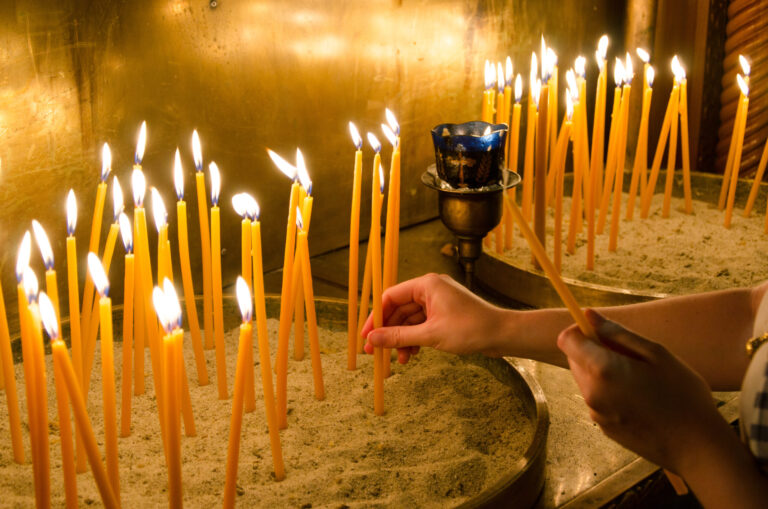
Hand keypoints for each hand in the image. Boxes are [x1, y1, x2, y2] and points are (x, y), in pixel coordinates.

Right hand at [361, 273, 504, 363]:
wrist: (502, 334)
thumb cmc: (471, 329)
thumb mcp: (430, 335)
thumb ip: (399, 337)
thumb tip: (372, 340)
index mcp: (426, 285)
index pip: (390, 297)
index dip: (375, 318)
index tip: (366, 337)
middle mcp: (430, 289)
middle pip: (398, 309)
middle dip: (388, 332)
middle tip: (375, 353)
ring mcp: (438, 302)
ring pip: (409, 320)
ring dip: (402, 339)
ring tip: (400, 360)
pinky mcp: (444, 314)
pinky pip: (421, 325)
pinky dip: (415, 339)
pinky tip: (413, 354)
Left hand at [557, 309, 732, 475]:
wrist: (697, 447)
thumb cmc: (683, 395)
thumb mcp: (656, 353)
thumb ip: (617, 332)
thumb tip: (589, 314)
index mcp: (602, 370)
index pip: (567, 340)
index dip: (580, 329)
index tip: (602, 331)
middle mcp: (591, 392)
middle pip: (574, 359)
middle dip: (594, 350)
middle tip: (630, 355)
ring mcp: (596, 413)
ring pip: (586, 379)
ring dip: (602, 372)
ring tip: (640, 379)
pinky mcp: (604, 428)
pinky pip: (598, 399)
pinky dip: (610, 392)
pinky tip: (641, 399)